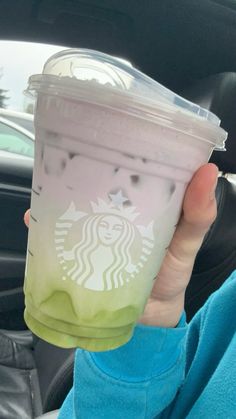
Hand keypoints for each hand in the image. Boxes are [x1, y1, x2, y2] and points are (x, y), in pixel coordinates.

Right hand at [24, 163, 217, 328]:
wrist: (149, 315)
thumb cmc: (171, 275)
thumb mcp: (188, 243)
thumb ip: (199, 216)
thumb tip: (208, 173)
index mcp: (143, 203)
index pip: (130, 168)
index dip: (122, 149)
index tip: (112, 131)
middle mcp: (116, 211)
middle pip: (97, 183)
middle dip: (84, 169)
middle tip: (73, 156)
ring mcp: (96, 229)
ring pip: (74, 204)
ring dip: (61, 195)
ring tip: (51, 185)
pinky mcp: (82, 250)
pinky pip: (61, 234)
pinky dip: (46, 225)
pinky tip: (34, 219)